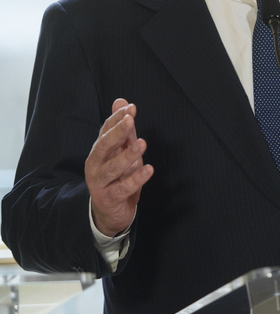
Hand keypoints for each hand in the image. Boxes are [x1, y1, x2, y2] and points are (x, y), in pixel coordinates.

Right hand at [85, 99, 153, 236]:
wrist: (108, 213)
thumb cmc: (117, 178)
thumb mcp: (121, 152)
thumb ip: (123, 129)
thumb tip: (121, 101)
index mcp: (99, 151)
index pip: (105, 130)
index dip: (117, 119)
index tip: (131, 108)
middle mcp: (95, 165)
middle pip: (104, 146)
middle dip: (117, 132)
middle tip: (130, 120)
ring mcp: (99, 182)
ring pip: (112, 168)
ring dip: (128, 155)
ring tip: (142, 144)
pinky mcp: (108, 198)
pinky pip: (122, 188)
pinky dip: (136, 179)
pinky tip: (149, 170)